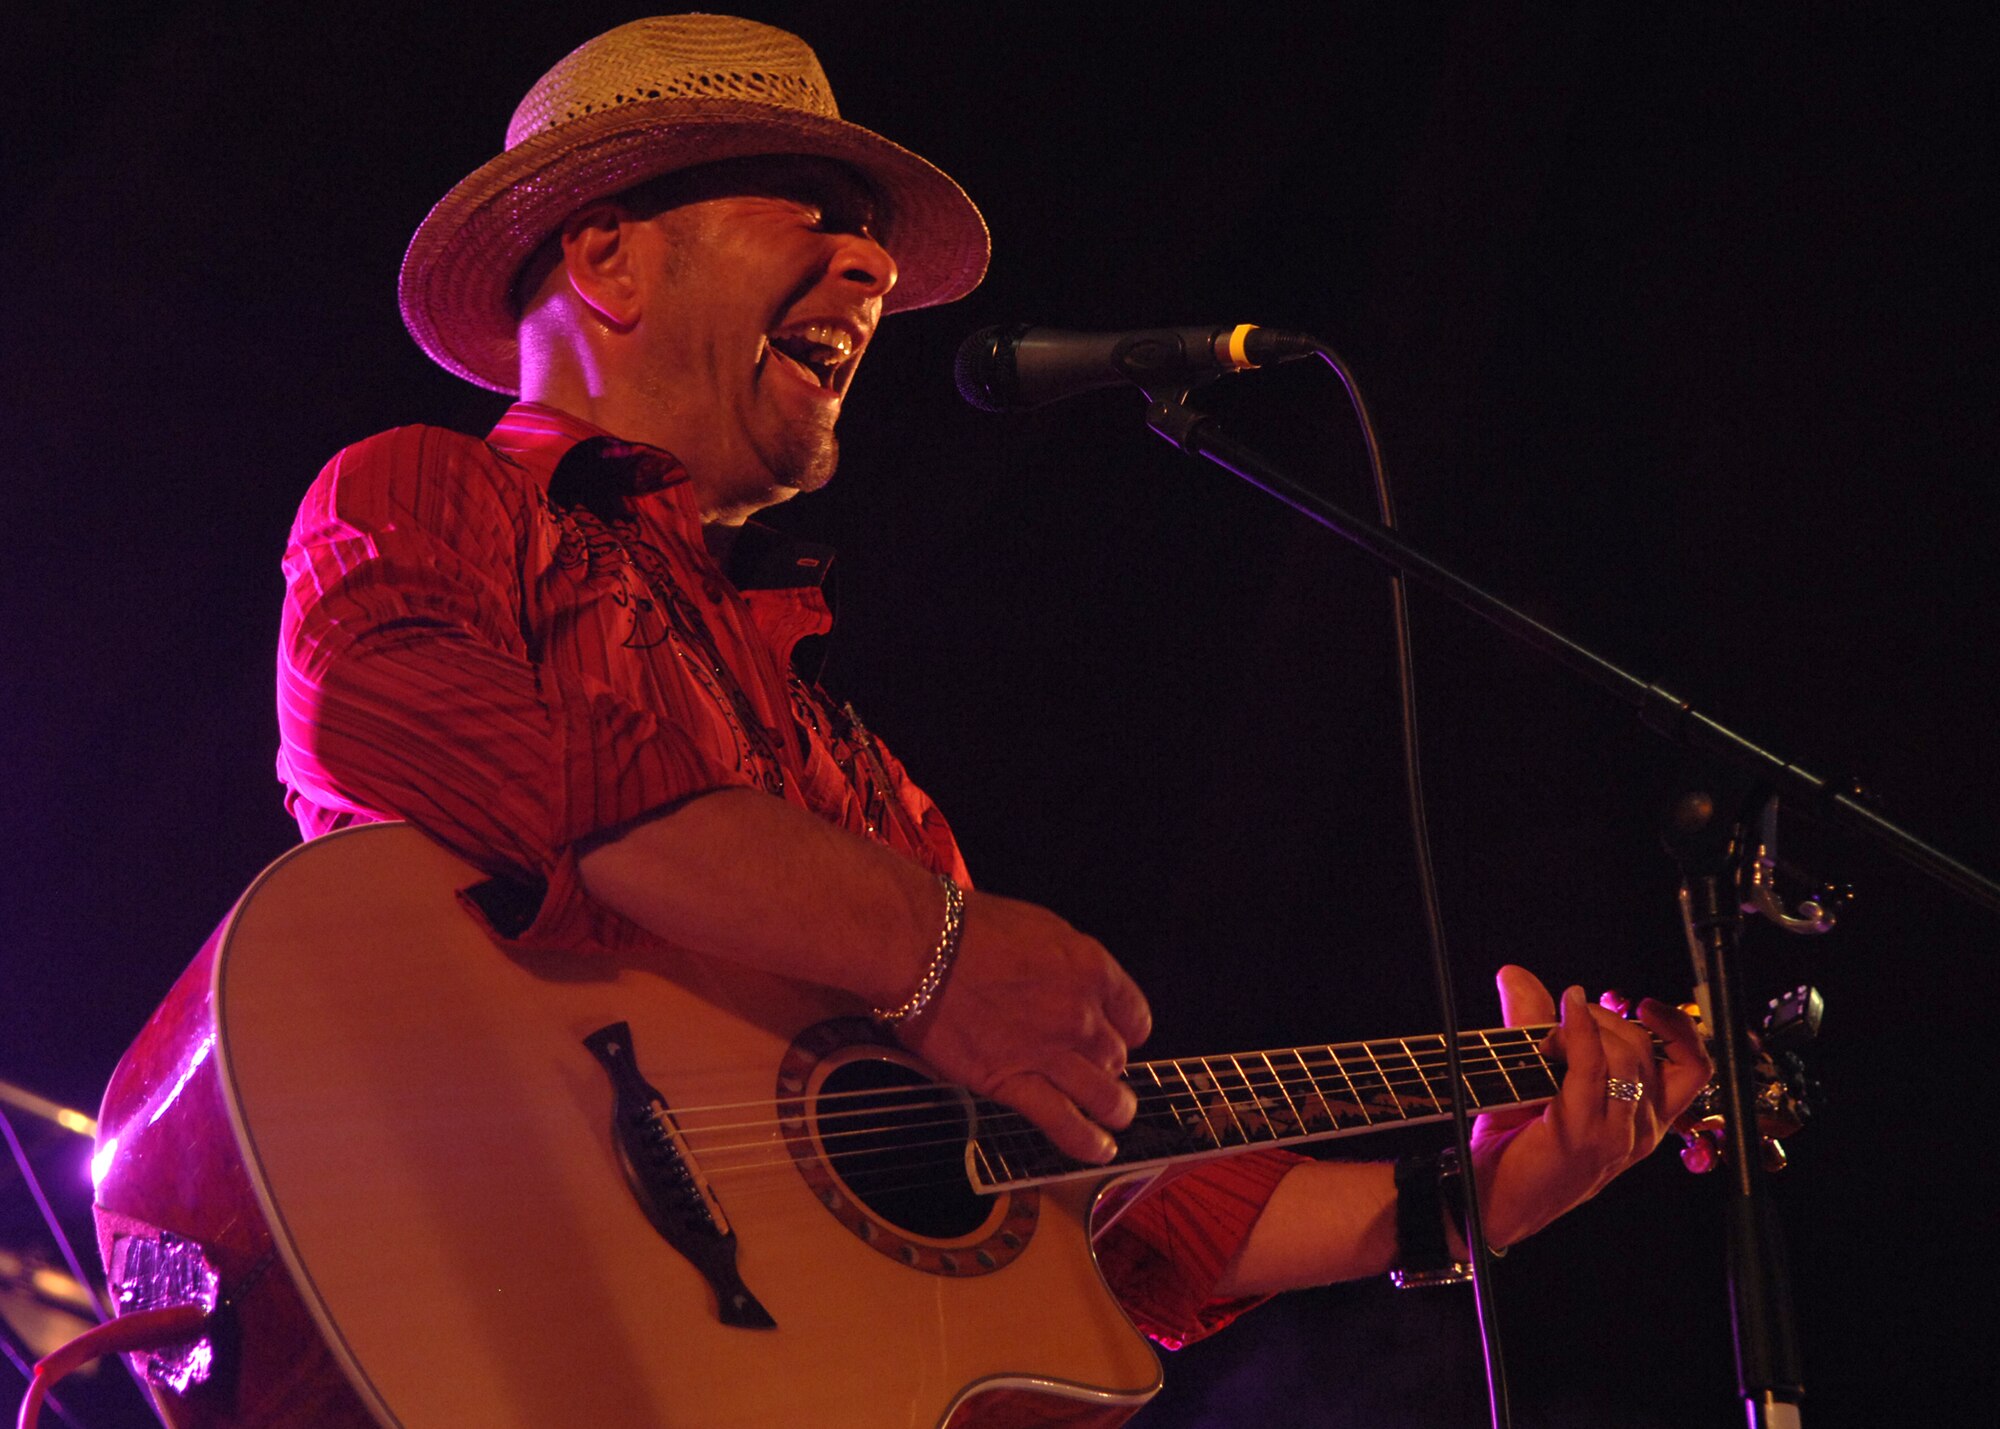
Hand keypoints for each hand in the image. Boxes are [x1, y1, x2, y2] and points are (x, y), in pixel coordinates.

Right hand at [899, 890, 1151, 1164]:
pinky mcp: (1012, 1082)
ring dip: (1115, 1109)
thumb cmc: (970, 929)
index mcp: (1090, 969)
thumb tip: (1072, 984)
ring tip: (1116, 1117)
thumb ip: (1068, 965)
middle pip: (1116, 1056)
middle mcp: (1079, 1014)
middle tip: (1095, 1068)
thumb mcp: (1040, 928)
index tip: (1118, 1036)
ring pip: (1104, 1095)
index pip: (1134, 1015)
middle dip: (1109, 1065)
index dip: (1127, 1030)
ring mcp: (1048, 1052)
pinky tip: (1098, 1150)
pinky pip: (1063, 1122)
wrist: (921, 947)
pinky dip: (1086, 1141)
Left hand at [1467, 965, 1711, 1247]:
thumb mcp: (1538, 1081)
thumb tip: (1514, 975)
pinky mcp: (1582, 1133)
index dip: (1680, 1030)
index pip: (1693, 1069)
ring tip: (1554, 1026)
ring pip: (1627, 1056)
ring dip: (1591, 1025)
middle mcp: (1640, 1130)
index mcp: (1644, 1121)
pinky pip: (1592, 1067)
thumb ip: (1536, 1027)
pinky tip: (1565, 1013)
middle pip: (1651, 1051)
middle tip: (1571, 1016)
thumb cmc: (1516, 1147)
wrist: (1490, 1202)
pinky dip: (1579, 1030)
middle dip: (1610, 1018)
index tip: (1648, 1006)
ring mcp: (1615, 1135)